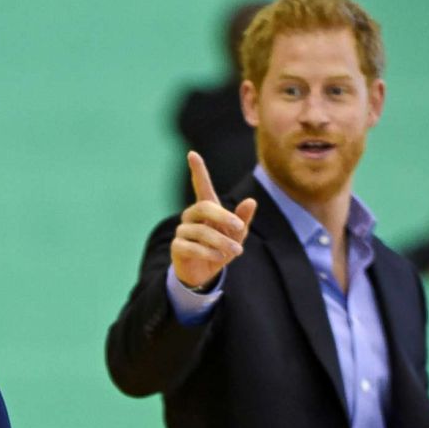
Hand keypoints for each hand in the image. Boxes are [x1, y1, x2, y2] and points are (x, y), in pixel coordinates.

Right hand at [171, 151, 257, 288]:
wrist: (204, 274)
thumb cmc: (221, 248)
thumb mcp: (237, 235)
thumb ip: (243, 219)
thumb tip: (251, 201)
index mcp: (206, 210)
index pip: (201, 186)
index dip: (197, 170)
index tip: (192, 153)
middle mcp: (191, 216)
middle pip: (203, 207)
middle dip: (223, 216)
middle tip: (240, 228)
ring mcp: (182, 231)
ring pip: (200, 231)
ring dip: (220, 241)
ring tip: (236, 252)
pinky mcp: (177, 247)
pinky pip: (191, 247)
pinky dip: (207, 253)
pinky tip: (219, 258)